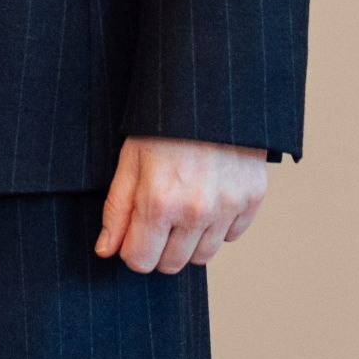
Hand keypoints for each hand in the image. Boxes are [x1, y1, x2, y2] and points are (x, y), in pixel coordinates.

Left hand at [94, 137, 270, 273]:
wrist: (210, 95)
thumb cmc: (163, 125)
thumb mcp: (130, 160)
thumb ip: (117, 210)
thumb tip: (107, 250)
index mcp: (159, 202)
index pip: (141, 261)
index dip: (132, 249)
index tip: (133, 232)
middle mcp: (196, 211)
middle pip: (171, 264)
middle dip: (158, 248)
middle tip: (157, 218)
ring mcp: (227, 207)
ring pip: (203, 256)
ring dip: (188, 241)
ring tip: (182, 207)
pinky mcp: (251, 199)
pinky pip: (231, 236)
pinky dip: (218, 226)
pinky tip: (208, 198)